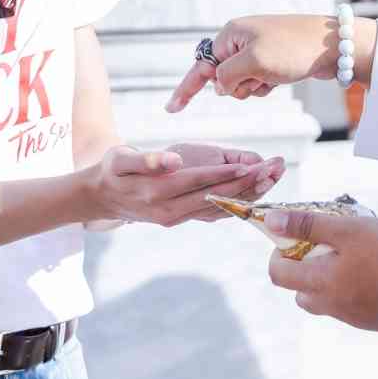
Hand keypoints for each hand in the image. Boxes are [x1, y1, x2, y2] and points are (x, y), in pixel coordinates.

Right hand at [83, 146, 263, 227]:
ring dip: (249, 194)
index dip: (232, 172)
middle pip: (219, 197)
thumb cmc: (112, 171)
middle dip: (250, 183)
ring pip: (221, 207)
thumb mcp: (120, 160)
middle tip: (277, 168)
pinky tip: (256, 193)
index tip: (258, 164)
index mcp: (158, 193)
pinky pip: (215, 212)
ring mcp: (178, 218)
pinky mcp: (182, 218)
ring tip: (274, 177)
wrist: (101, 197)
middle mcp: (172, 211)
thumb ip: (147, 160)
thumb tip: (175, 163)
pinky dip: (237, 202)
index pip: (203, 181)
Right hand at [167, 15, 377, 111]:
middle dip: (237, 87)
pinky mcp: (271, 60)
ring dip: (254, 88)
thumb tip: (220, 87)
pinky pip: (257, 82)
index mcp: (231, 34)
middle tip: (260, 78)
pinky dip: (266, 86)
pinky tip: (281, 78)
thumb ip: (227, 76)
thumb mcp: (254, 63)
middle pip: (222, 78)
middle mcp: (240, 40)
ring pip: (240, 83)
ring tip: (274, 77)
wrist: (334, 46)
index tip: (171, 109)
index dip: (186, 89)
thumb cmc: (293, 49)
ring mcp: (257, 50)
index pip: (201, 66)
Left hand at [264, 207, 377, 331]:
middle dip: (304, 266)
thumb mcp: (347, 229)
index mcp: (319, 283)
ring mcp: (352, 315)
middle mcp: (331, 305)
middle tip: (327, 244)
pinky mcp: (371, 320)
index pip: (278, 274)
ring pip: (325, 298)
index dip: (279, 252)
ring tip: (353, 254)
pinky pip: (348, 303)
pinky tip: (373, 269)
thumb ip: (307, 225)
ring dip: (328, 277)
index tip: (297, 236)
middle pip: (300, 290)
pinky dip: (350, 287)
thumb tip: (272, 221)